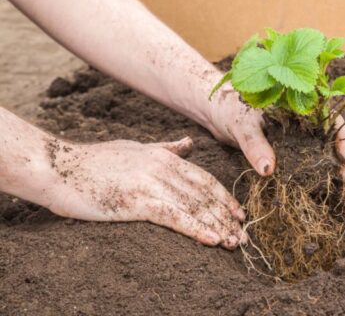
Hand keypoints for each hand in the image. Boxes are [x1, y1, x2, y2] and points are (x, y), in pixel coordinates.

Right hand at [44, 137, 245, 248]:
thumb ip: (166, 148)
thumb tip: (189, 143)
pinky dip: (197, 229)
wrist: (59, 167)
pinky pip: (175, 217)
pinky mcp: (137, 200)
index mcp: (164, 156)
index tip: (238, 213)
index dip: (223, 197)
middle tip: (243, 234)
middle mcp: (163, 167)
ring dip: (218, 226)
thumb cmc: (93, 161)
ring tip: (234, 242)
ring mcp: (152, 182)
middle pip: (204, 195)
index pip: (204, 179)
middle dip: (226, 216)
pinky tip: (212, 240)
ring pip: (195, 207)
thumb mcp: (136, 148)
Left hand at [208, 85, 344, 179]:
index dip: (343, 136)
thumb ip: (255, 146)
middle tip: (343, 177)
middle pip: (333, 136)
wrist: (215, 114)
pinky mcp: (287, 149)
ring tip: (336, 184)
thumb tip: (268, 170)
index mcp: (299, 105)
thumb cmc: (230, 110)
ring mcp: (297, 135)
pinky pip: (305, 160)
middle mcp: (303, 120)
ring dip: (330, 166)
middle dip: (342, 156)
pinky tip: (315, 186)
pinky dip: (313, 172)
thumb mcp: (242, 126)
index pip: (331, 117)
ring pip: (322, 149)